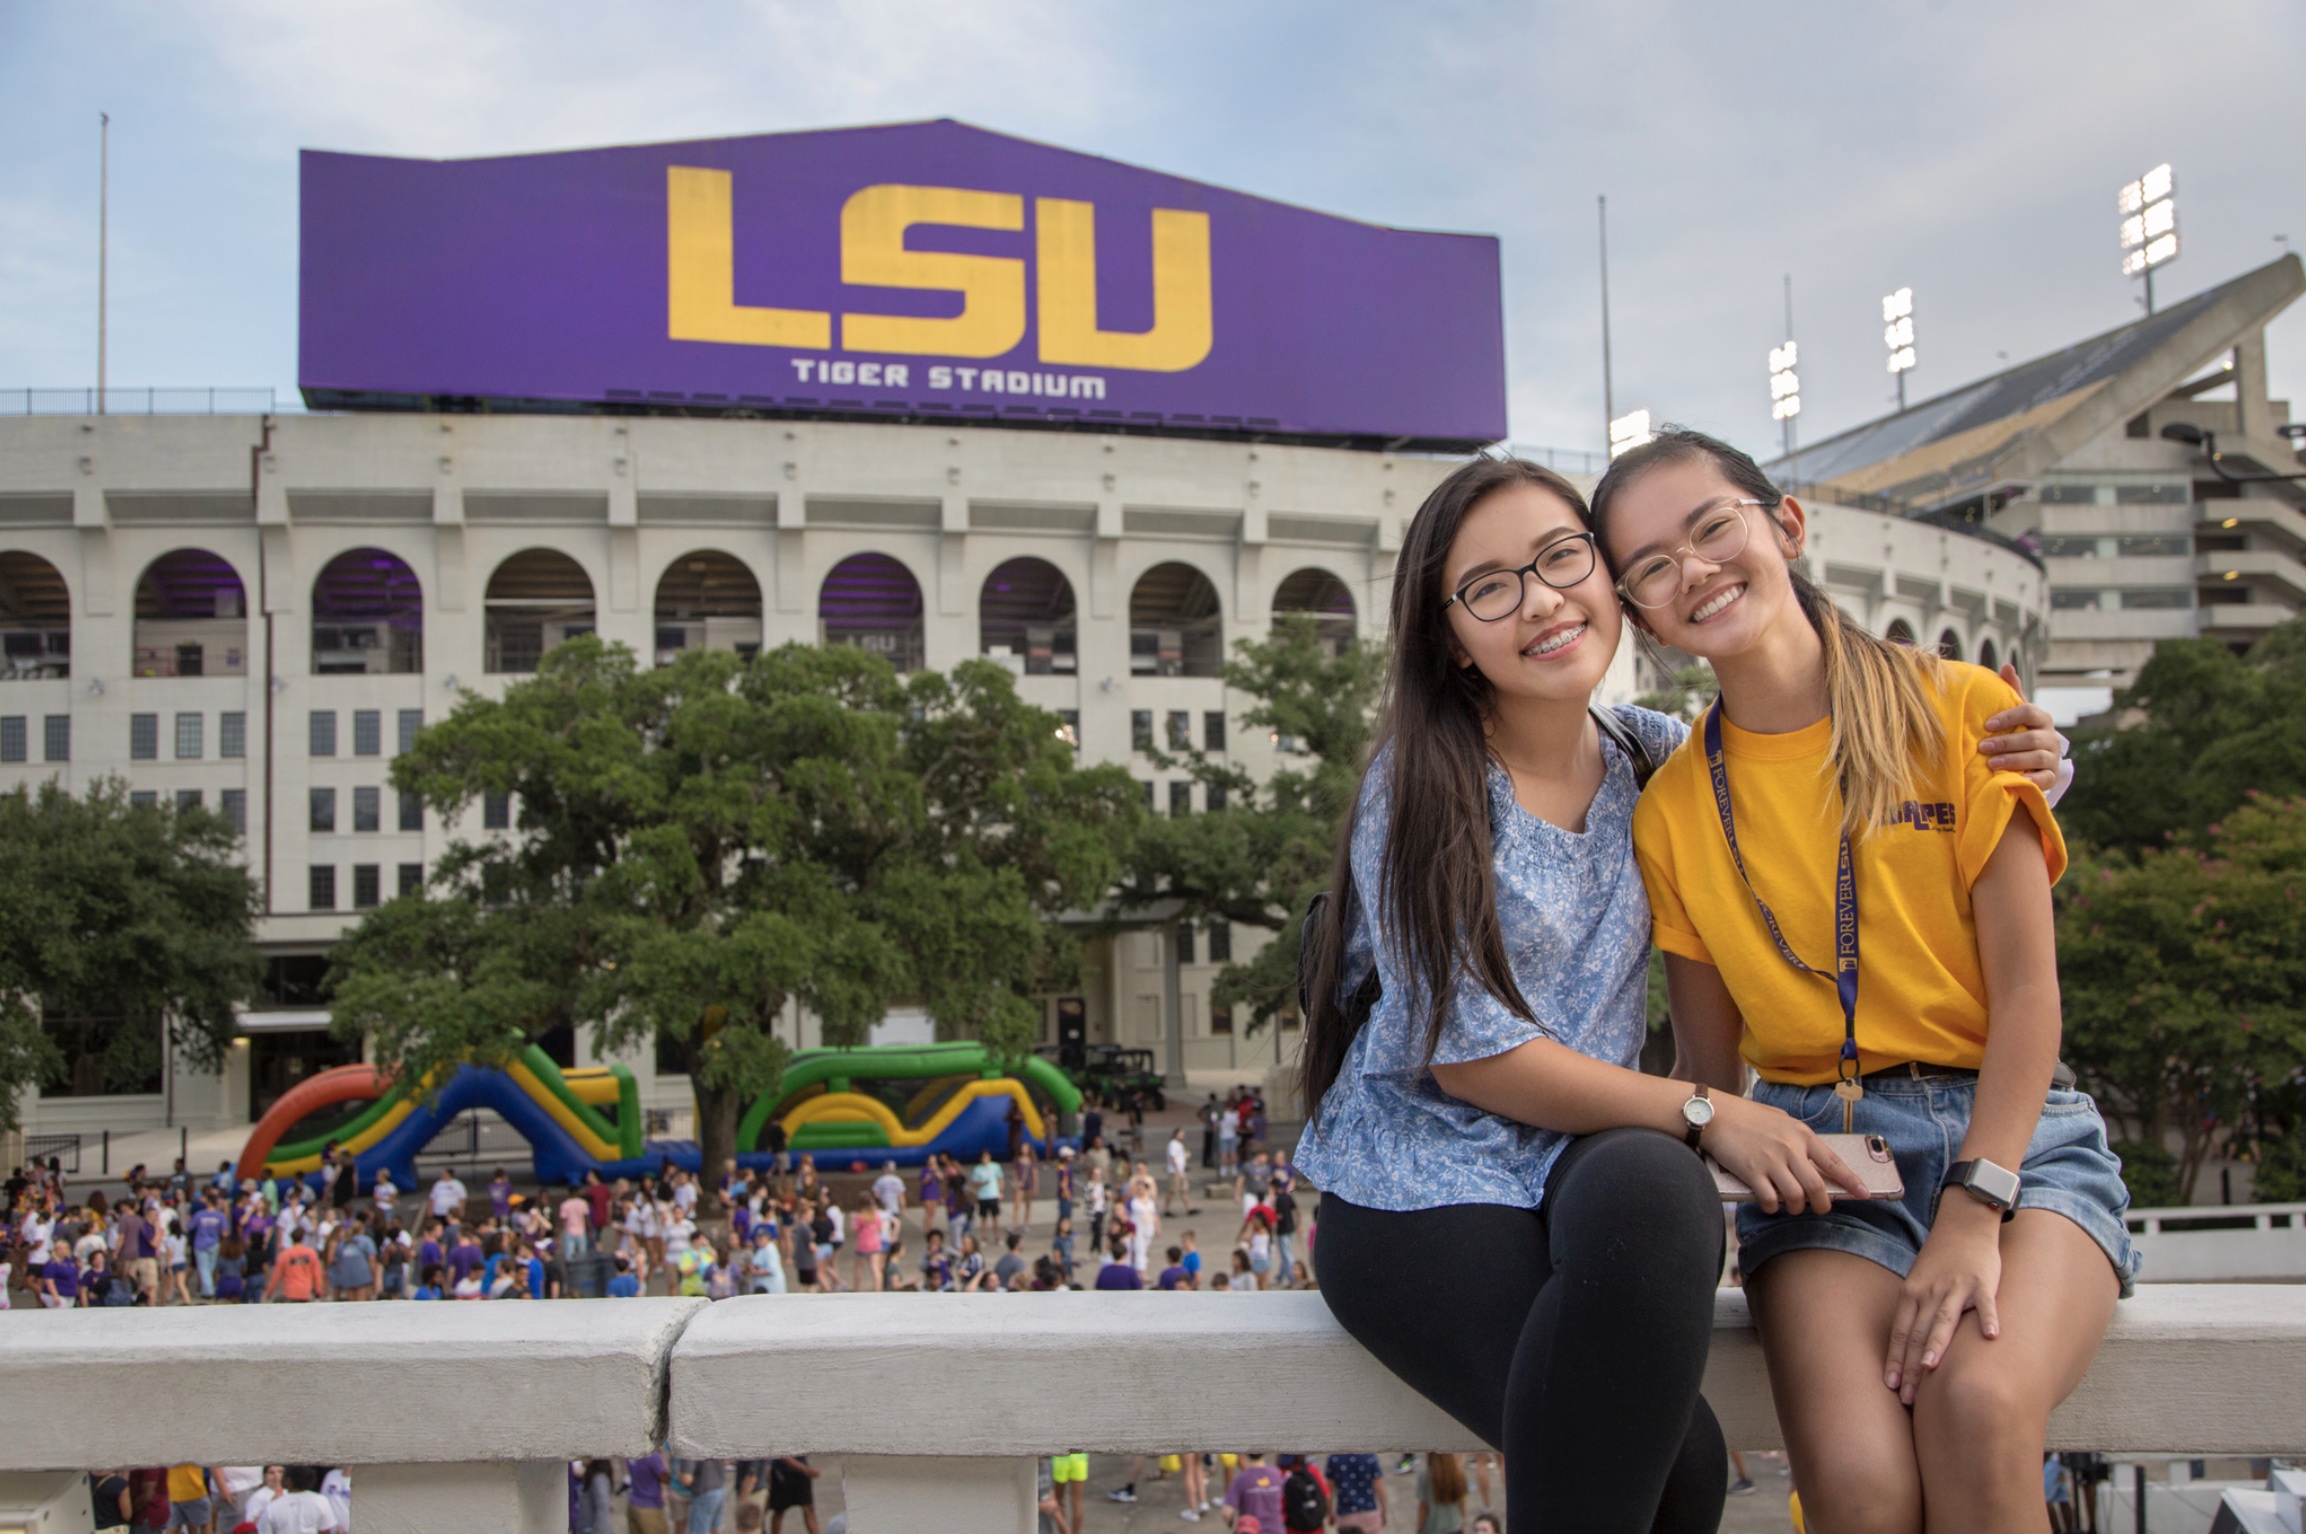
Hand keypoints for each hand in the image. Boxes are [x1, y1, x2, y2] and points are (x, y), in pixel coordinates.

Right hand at [1702, 1095, 1869, 1214]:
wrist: (1715, 1115)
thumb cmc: (1746, 1115)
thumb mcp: (1779, 1118)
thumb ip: (1797, 1136)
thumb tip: (1811, 1156)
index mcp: (1801, 1133)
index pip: (1833, 1161)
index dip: (1851, 1181)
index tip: (1864, 1194)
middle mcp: (1790, 1148)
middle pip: (1817, 1187)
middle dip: (1823, 1204)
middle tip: (1821, 1209)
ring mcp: (1771, 1161)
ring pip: (1796, 1197)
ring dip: (1797, 1208)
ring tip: (1793, 1207)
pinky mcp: (1752, 1173)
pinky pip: (1770, 1200)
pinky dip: (1773, 1207)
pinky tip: (1769, 1204)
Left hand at [1884, 1197, 2001, 1402]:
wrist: (1963, 1224)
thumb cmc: (1940, 1261)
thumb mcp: (1919, 1283)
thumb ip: (1915, 1312)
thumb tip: (1909, 1348)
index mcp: (1912, 1294)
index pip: (1901, 1332)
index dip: (1896, 1359)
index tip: (1891, 1386)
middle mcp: (1929, 1292)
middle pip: (1918, 1333)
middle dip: (1911, 1366)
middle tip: (1907, 1396)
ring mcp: (1955, 1286)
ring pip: (1943, 1319)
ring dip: (1936, 1344)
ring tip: (1930, 1368)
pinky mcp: (1982, 1281)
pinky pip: (1985, 1302)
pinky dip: (1988, 1317)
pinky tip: (1992, 1336)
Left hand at [1978, 663, 2066, 793]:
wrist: (2032, 764)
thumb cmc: (2019, 733)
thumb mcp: (2016, 714)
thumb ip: (2011, 692)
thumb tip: (2006, 666)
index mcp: (2042, 719)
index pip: (2029, 712)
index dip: (2009, 717)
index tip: (1987, 724)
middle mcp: (2051, 737)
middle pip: (2030, 738)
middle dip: (2005, 742)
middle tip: (1982, 746)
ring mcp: (2053, 758)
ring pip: (2036, 758)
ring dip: (2012, 760)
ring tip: (1991, 763)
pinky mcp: (2051, 777)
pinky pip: (2044, 779)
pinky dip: (2030, 780)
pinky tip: (2014, 780)